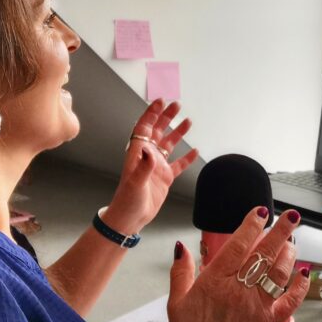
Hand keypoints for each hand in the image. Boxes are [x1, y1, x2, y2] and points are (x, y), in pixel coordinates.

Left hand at [105, 100, 198, 234]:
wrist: (130, 219)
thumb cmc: (127, 201)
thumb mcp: (135, 182)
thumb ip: (144, 165)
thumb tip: (149, 149)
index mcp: (137, 153)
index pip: (144, 127)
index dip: (152, 114)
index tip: (161, 102)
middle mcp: (147, 157)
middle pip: (157, 131)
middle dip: (166, 117)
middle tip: (177, 105)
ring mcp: (157, 167)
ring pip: (169, 145)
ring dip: (177, 133)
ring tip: (188, 121)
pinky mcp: (165, 178)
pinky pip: (178, 164)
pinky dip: (186, 157)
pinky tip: (194, 151)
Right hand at [166, 208, 309, 321]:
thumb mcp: (177, 302)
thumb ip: (181, 272)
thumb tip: (182, 248)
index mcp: (215, 281)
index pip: (238, 244)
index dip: (251, 225)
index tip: (261, 213)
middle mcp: (238, 290)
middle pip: (264, 253)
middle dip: (280, 231)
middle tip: (291, 217)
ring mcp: (256, 306)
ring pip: (279, 272)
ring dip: (289, 254)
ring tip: (292, 242)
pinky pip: (290, 300)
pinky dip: (299, 286)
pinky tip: (303, 274)